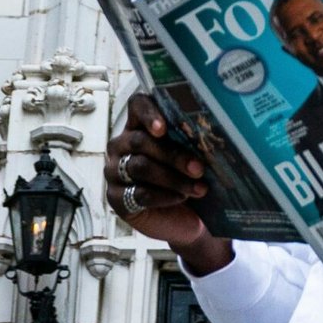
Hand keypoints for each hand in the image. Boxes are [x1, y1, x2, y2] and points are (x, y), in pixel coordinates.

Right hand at [104, 98, 233, 276]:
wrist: (183, 216)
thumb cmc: (185, 179)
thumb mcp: (189, 156)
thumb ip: (190, 141)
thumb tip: (208, 135)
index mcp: (139, 125)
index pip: (137, 106)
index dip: (149, 113)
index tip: (164, 128)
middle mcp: (121, 145)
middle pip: (140, 141)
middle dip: (173, 154)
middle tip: (199, 167)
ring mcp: (114, 171)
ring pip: (140, 167)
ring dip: (173, 178)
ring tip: (198, 188)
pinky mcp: (115, 198)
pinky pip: (139, 193)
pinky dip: (164, 196)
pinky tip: (181, 198)